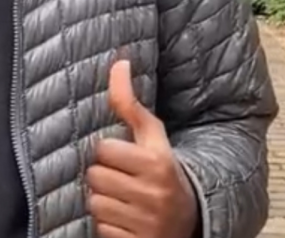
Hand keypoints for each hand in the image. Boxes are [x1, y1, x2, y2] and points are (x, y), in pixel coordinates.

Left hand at [86, 60, 198, 237]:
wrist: (188, 220)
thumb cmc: (162, 169)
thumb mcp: (152, 136)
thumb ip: (130, 102)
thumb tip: (119, 62)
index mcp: (158, 162)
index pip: (104, 149)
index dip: (107, 151)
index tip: (120, 155)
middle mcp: (154, 193)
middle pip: (95, 177)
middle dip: (102, 177)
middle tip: (118, 178)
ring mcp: (146, 223)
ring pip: (95, 204)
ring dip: (103, 201)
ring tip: (121, 198)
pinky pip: (102, 228)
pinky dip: (108, 224)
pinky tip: (123, 218)